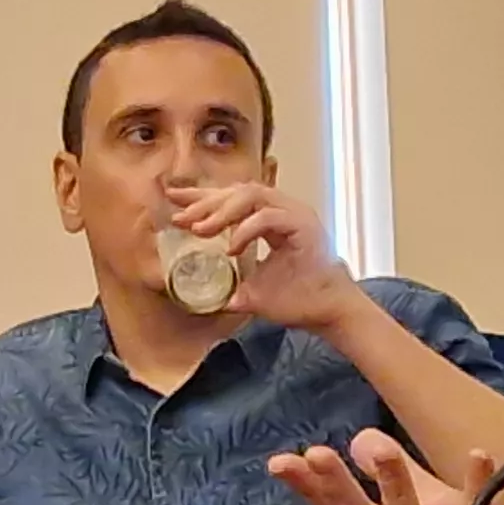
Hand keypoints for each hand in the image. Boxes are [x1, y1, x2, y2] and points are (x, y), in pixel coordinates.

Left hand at [173, 183, 358, 331]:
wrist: (329, 313)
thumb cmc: (298, 300)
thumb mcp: (252, 292)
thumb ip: (229, 286)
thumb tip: (201, 295)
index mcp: (272, 218)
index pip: (233, 199)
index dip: (202, 198)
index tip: (173, 200)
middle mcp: (283, 209)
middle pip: (238, 191)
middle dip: (205, 202)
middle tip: (180, 218)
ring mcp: (295, 214)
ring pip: (252, 195)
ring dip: (222, 211)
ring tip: (200, 230)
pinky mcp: (304, 225)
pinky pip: (267, 217)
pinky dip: (246, 230)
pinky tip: (232, 248)